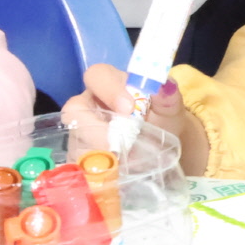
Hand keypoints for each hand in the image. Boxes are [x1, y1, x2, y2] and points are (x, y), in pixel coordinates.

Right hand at [66, 62, 206, 174]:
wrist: (161, 147)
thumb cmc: (162, 119)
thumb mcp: (169, 108)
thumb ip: (167, 95)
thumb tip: (162, 85)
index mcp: (111, 84)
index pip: (97, 75)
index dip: (108, 90)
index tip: (128, 108)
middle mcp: (90, 104)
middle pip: (74, 108)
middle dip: (95, 125)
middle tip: (119, 141)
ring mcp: (81, 131)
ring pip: (74, 137)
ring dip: (96, 149)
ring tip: (121, 158)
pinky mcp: (80, 155)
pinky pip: (77, 161)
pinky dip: (95, 167)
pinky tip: (115, 169)